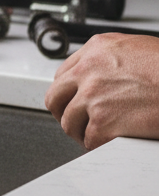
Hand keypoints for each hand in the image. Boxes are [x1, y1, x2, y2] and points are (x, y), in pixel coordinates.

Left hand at [45, 34, 158, 148]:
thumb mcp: (139, 48)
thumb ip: (113, 59)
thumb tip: (106, 74)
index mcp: (97, 49)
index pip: (65, 73)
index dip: (69, 91)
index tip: (74, 100)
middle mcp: (89, 71)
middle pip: (55, 97)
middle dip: (64, 112)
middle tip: (76, 121)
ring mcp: (93, 97)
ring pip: (69, 122)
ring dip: (81, 131)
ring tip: (96, 135)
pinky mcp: (104, 122)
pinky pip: (89, 141)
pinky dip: (98, 146)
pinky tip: (109, 144)